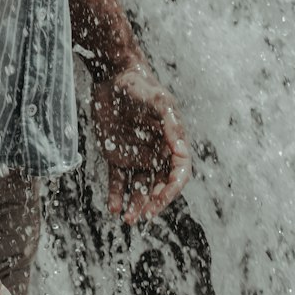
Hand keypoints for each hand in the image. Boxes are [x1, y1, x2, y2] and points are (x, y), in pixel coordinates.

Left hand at [91, 67, 191, 224]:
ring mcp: (136, 155)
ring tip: (127, 219)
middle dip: (153, 203)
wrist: (112, 75)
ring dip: (135, 205)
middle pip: (159, 186)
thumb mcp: (158, 100)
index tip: (160, 198)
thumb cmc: (140, 86)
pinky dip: (116, 195)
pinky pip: (117, 180)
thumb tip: (182, 151)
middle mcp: (155, 153)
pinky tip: (113, 207)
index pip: (177, 173)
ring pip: (139, 188)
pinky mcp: (116, 155)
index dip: (171, 189)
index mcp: (172, 142)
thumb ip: (171, 123)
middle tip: (144, 215)